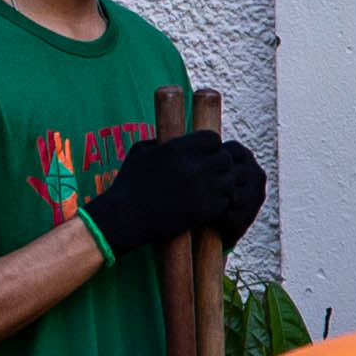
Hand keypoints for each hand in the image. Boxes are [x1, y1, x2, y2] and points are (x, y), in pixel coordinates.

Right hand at [87, 130, 264, 257]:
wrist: (126, 217)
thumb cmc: (129, 183)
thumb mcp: (141, 152)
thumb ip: (162, 141)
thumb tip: (176, 139)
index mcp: (180, 148)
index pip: (213, 138)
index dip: (209, 145)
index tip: (202, 153)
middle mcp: (195, 166)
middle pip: (226, 159)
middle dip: (219, 164)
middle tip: (208, 172)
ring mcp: (204, 189)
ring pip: (229, 181)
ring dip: (222, 184)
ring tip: (208, 189)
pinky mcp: (206, 210)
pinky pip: (226, 201)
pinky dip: (219, 202)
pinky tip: (206, 203)